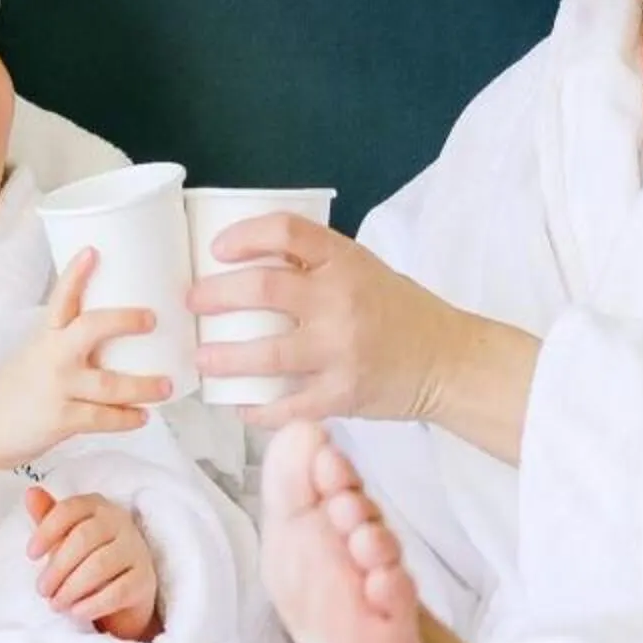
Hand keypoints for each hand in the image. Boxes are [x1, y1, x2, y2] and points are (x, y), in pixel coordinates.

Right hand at [0, 248, 173, 462]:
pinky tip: (142, 416)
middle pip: (91, 328)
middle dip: (125, 320)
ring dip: (143, 385)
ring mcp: (57, 387)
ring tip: (165, 384)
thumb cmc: (13, 390)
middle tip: (152, 318)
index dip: (76, 274)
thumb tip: (115, 339)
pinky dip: (126, 418)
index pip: (62, 298)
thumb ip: (69, 346)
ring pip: (109, 383)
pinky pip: (102, 418)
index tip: (93, 252)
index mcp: (47, 336)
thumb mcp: (37, 356)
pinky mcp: (61, 419)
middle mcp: (52, 357)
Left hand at [25, 484, 160, 642]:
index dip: (47, 531)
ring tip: (56, 604)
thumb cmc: (89, 559)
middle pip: (84, 538)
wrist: (125, 592)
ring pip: (99, 565)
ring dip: (71, 588)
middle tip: (42, 590)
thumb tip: (31, 492)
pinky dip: (92, 604)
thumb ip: (48, 517)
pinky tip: (76, 612)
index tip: (31, 554)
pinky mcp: (145, 580)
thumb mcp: (66, 538)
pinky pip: (118, 591)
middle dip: (57, 567)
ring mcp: (136, 550)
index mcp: (98, 507)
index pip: (70, 509)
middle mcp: (121, 523)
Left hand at [187, 212, 460, 427]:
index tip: (217, 249)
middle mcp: (341, 300)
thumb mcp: (364, 270)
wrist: (449, 361)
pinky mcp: (343, 394)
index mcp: (346, 261)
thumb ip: (316, 267)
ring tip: (202, 359)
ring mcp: (342, 350)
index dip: (245, 235)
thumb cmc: (401, 312)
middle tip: (193, 302)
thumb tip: (248, 267)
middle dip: (215, 295)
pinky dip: (257, 410)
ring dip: (223, 358)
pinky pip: (287, 405)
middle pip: (263, 288)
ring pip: (265, 353)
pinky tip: (240, 405)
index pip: (286, 232)